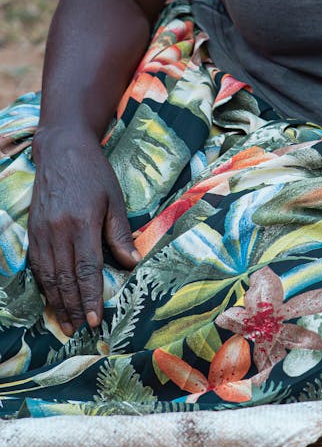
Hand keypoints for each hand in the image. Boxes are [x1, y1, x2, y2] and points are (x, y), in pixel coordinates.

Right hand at [28, 126, 139, 336]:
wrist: (61, 150)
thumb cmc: (93, 172)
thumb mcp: (114, 198)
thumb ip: (120, 233)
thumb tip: (132, 264)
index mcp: (82, 223)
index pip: (86, 269)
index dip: (90, 296)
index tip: (95, 319)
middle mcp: (58, 231)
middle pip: (65, 279)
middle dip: (74, 307)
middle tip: (81, 330)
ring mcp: (41, 232)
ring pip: (48, 277)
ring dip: (58, 303)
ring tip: (67, 323)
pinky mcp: (32, 232)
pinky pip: (37, 266)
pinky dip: (44, 286)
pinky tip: (52, 299)